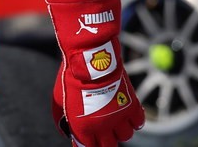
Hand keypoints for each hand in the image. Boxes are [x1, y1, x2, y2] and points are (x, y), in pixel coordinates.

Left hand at [48, 0, 144, 145]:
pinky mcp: (131, 106)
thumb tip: (64, 129)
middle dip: (105, 142)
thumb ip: (61, 117)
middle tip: (103, 133)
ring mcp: (118, 118)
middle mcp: (103, 128)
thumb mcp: (59, 99)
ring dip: (120, 130)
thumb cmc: (71, 77)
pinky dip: (134, 121)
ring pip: (125, 136)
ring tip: (114, 118)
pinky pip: (138, 123)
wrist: (90, 59)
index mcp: (83, 129)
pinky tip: (127, 113)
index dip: (88, 145)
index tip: (89, 140)